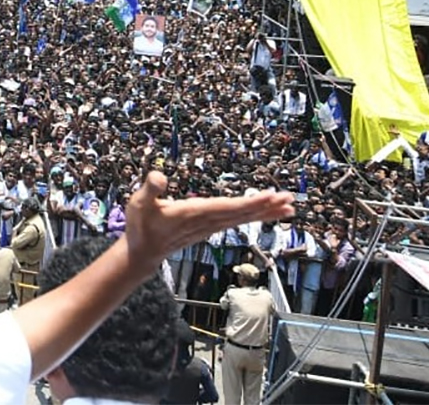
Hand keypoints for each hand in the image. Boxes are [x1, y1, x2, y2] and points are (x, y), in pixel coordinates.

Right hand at [124, 171, 293, 274]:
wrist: (143, 253)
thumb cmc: (141, 226)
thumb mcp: (139, 203)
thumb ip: (150, 189)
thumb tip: (159, 176)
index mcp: (193, 213)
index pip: (227, 207)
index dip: (249, 203)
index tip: (270, 197)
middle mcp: (206, 221)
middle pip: (241, 213)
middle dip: (266, 206)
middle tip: (290, 200)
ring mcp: (210, 226)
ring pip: (242, 217)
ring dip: (265, 211)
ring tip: (288, 206)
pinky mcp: (211, 227)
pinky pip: (237, 219)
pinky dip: (254, 214)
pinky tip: (267, 212)